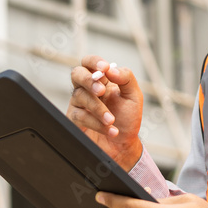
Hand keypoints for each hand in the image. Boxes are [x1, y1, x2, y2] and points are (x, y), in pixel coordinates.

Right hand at [67, 56, 143, 170]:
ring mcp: (79, 104)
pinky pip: (80, 116)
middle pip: (77, 73)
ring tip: (112, 120)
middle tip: (101, 91)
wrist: (123, 145)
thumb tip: (111, 69)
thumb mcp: (134, 96)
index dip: (94, 62)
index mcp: (102, 80)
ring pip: (80, 96)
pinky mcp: (74, 119)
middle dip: (88, 80)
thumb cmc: (127, 119)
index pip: (91, 62)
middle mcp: (88, 89)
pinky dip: (97, 123)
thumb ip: (126, 78)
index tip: (105, 68)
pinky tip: (111, 130)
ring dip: (98, 108)